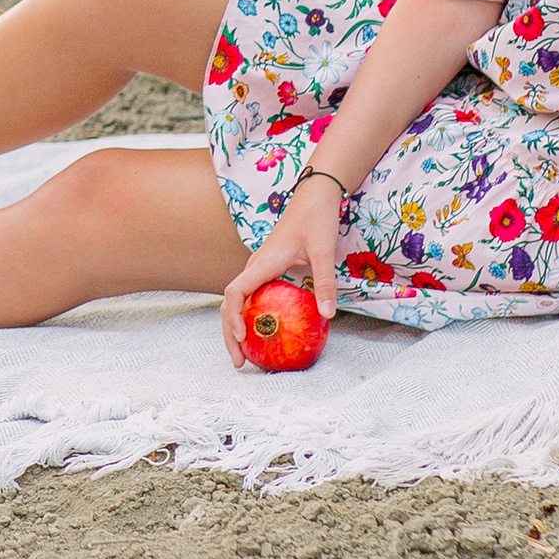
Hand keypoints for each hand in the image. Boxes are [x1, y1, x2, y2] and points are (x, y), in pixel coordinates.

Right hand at [218, 177, 341, 366]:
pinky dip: (251, 318)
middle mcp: (255, 267)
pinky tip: (265, 334)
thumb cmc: (317, 219)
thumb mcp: (323, 251)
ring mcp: (259, 269)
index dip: (234, 315)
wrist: (314, 196)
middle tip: (241, 362)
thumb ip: (324, 283)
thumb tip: (328, 315)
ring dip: (236, 328)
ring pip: (238, 302)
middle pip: (231, 303)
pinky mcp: (267, 270)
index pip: (236, 291)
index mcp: (262, 262)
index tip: (242, 336)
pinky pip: (252, 298)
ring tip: (247, 356)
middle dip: (229, 333)